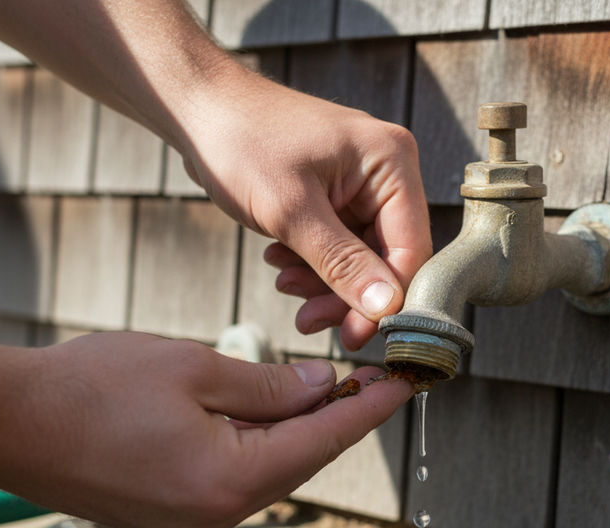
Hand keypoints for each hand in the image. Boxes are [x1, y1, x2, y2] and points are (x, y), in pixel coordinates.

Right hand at [0, 332, 412, 527]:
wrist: (5, 421)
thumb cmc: (86, 389)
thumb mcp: (193, 368)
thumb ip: (267, 385)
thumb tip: (317, 387)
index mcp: (227, 481)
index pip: (323, 442)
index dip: (368, 410)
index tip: (403, 385)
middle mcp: (215, 516)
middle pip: (299, 461)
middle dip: (333, 416)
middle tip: (364, 375)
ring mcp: (192, 523)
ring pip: (267, 471)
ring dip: (293, 430)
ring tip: (317, 385)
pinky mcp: (171, 517)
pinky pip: (234, 479)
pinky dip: (255, 445)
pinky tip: (264, 412)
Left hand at [178, 67, 431, 350]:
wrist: (198, 107)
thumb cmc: (241, 141)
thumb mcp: (291, 211)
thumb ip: (342, 263)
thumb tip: (384, 309)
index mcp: (391, 162)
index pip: (411, 249)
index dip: (385, 301)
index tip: (354, 337)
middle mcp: (387, 171)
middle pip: (388, 258)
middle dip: (346, 294)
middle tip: (308, 320)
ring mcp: (362, 183)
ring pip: (362, 258)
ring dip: (325, 282)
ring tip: (285, 285)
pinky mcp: (338, 194)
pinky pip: (340, 245)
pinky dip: (313, 264)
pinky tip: (281, 264)